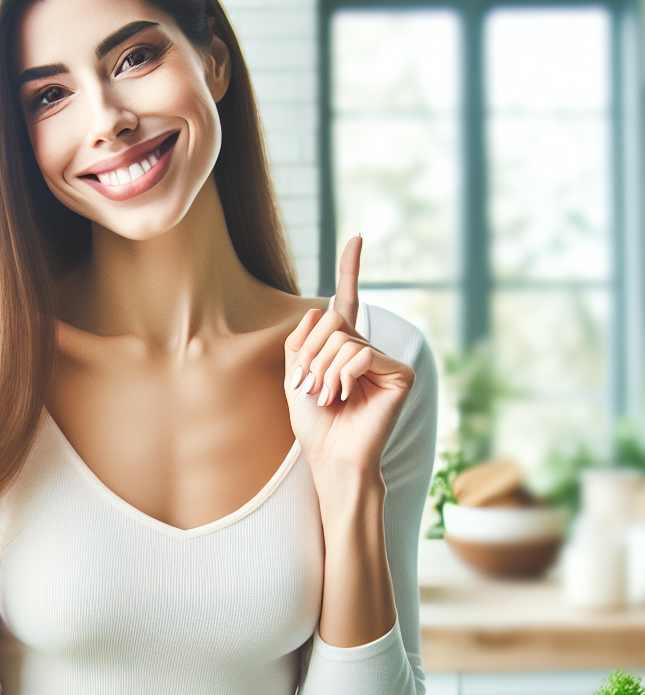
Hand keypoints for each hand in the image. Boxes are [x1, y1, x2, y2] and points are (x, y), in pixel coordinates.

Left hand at [283, 238, 413, 477]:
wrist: (330, 456)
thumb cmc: (314, 423)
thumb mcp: (294, 377)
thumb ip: (300, 342)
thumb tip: (319, 310)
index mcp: (343, 346)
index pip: (347, 300)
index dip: (350, 269)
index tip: (356, 238)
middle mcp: (367, 347)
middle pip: (332, 323)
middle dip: (311, 356)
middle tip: (311, 388)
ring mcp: (385, 360)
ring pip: (344, 340)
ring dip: (324, 371)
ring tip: (326, 397)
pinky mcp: (400, 374)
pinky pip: (362, 355)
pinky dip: (343, 375)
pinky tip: (343, 396)